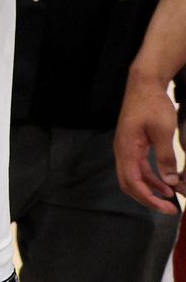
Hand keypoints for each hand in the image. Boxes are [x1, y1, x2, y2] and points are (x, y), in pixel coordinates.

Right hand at [115, 75, 181, 212]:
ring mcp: (126, 148)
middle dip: (148, 199)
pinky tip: (165, 183)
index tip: (167, 207)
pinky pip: (138, 168)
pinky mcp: (133, 145)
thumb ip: (165, 157)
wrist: (144, 84)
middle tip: (169, 209)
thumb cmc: (152, 104)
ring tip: (170, 198)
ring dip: (150, 190)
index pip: (132, 182)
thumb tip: (170, 182)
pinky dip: (151, 178)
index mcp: (126, 148)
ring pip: (134, 177)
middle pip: (129, 183)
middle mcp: (122, 151)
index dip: (149, 198)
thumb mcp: (163, 131)